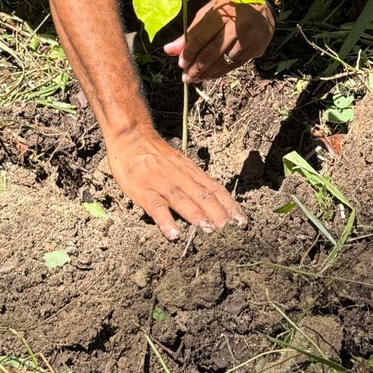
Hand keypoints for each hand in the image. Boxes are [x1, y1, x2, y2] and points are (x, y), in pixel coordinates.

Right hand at [108, 131, 246, 239]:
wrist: (131, 138)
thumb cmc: (156, 155)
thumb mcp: (180, 164)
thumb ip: (193, 182)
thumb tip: (210, 204)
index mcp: (191, 172)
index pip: (215, 189)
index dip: (229, 205)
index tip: (241, 221)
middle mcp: (180, 177)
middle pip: (202, 195)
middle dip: (217, 213)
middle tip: (230, 230)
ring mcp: (162, 183)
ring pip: (182, 200)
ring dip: (196, 215)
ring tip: (208, 230)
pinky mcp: (143, 189)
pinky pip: (156, 206)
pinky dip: (165, 220)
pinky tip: (173, 234)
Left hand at [163, 0, 273, 82]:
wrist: (262, 0)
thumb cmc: (230, 6)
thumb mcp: (209, 12)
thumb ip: (190, 32)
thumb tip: (169, 50)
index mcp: (222, 13)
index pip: (201, 36)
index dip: (189, 52)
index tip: (181, 64)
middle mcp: (237, 26)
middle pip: (213, 52)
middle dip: (197, 67)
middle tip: (186, 78)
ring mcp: (249, 38)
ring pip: (225, 61)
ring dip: (208, 73)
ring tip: (196, 79)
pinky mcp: (257, 48)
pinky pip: (236, 64)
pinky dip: (222, 71)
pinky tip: (211, 75)